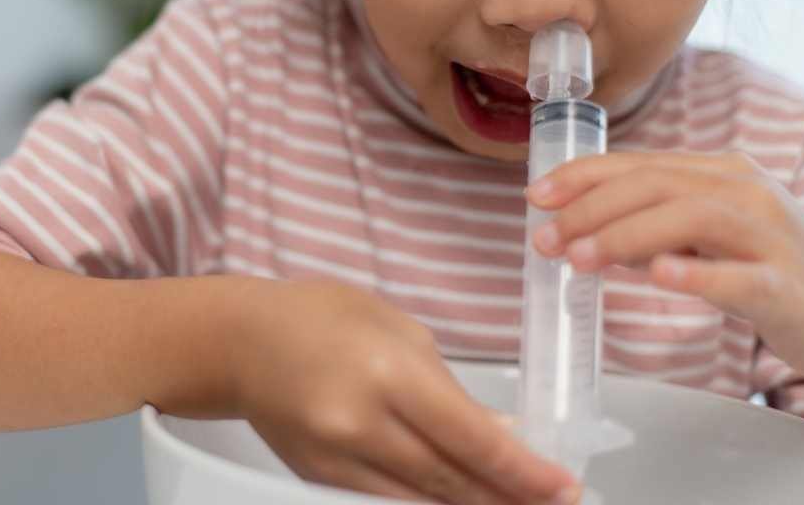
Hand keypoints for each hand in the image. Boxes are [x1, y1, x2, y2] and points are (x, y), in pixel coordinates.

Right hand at [230, 279, 580, 503]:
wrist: (239, 342)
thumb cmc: (319, 317)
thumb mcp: (398, 330)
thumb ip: (451, 388)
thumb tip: (500, 436)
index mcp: (388, 372)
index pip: (473, 439)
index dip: (526, 473)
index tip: (564, 488)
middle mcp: (361, 423)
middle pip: (454, 481)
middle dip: (509, 497)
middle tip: (553, 503)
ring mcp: (336, 460)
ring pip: (423, 502)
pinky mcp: (320, 479)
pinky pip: (387, 501)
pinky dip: (428, 502)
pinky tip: (459, 499)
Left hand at [528, 151, 803, 380]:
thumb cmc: (764, 267)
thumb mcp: (704, 236)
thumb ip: (649, 227)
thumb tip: (580, 229)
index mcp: (721, 173)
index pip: (641, 164)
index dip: (583, 176)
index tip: (536, 195)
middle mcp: (747, 192)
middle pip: (658, 184)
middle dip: (591, 208)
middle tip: (545, 237)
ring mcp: (771, 236)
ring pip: (692, 218)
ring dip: (626, 236)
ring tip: (579, 257)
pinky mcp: (786, 285)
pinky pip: (740, 275)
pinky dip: (697, 272)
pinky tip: (658, 276)